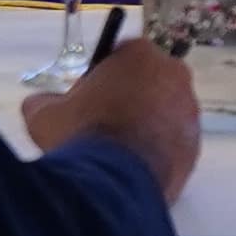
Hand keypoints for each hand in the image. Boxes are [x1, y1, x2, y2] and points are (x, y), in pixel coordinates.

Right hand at [25, 30, 206, 203]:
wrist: (112, 181)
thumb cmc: (80, 133)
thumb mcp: (44, 113)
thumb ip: (45, 101)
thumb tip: (39, 104)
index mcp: (141, 54)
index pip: (122, 54)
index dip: (103, 74)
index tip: (89, 96)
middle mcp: (174, 74)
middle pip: (149, 81)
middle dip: (130, 97)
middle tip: (103, 123)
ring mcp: (190, 111)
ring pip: (165, 112)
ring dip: (146, 125)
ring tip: (118, 152)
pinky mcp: (196, 145)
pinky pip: (173, 143)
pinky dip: (157, 151)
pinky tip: (133, 168)